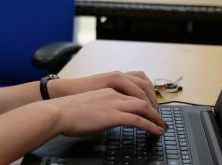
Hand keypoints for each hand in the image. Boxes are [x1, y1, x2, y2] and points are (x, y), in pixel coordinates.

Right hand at [50, 88, 165, 136]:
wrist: (59, 111)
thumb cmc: (68, 110)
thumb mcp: (89, 104)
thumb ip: (101, 106)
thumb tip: (106, 116)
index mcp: (108, 89)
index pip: (134, 90)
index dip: (147, 100)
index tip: (152, 110)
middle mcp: (114, 93)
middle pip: (143, 95)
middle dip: (156, 107)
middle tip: (161, 119)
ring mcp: (114, 102)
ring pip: (144, 106)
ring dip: (156, 117)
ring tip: (162, 127)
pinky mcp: (113, 115)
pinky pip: (138, 119)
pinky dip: (150, 126)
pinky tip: (155, 132)